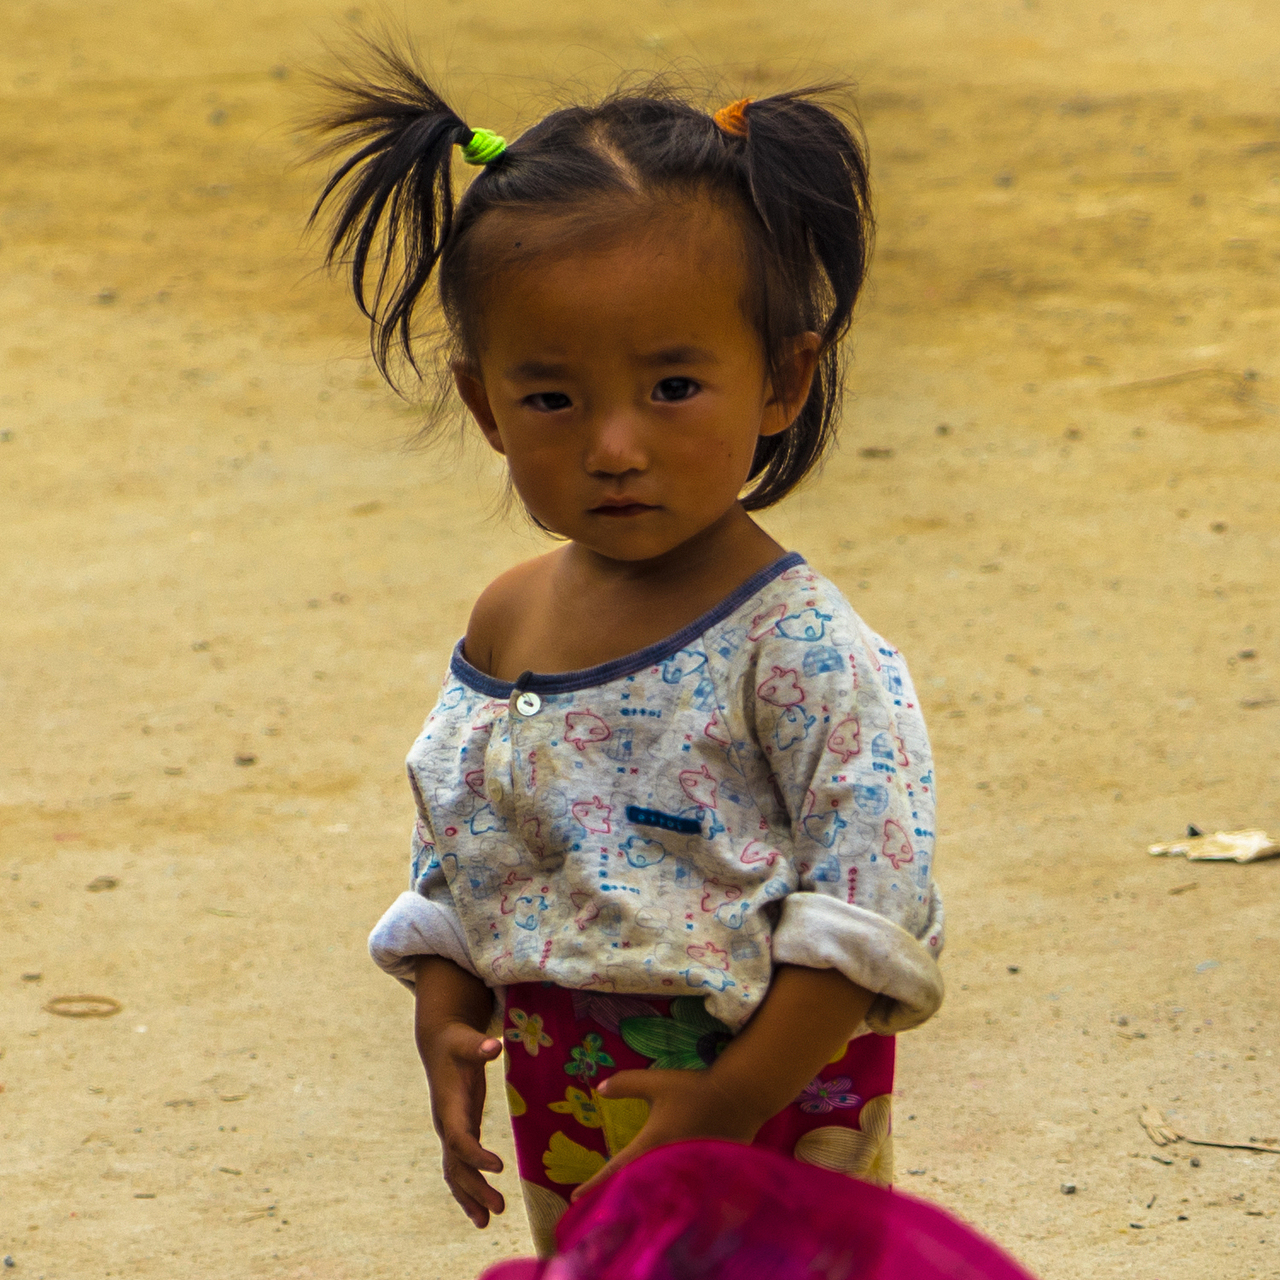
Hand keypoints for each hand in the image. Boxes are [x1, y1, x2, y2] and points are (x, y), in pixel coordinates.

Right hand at [413, 956, 503, 1227]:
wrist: (440, 1045)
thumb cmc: (457, 1042)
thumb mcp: (468, 1040)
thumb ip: (479, 1046)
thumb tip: (493, 1045)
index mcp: (449, 1106)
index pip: (459, 1138)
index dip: (476, 1154)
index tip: (499, 1167)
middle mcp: (446, 1124)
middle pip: (457, 1164)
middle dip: (476, 1187)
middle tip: (500, 1208)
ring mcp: (451, 1131)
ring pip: (456, 1172)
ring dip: (470, 1197)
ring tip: (488, 1221)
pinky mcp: (459, 1132)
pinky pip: (461, 1168)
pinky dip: (470, 1189)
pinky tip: (482, 1210)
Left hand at [570, 966, 875, 1202]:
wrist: (740, 1095)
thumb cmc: (694, 1088)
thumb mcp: (657, 1082)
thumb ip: (627, 1084)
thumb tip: (598, 1089)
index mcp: (652, 1143)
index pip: (617, 1169)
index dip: (594, 1185)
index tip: (575, 1198)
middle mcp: (667, 1162)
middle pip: (636, 1191)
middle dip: (616, 1204)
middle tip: (597, 1217)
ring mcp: (687, 1172)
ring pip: (659, 1198)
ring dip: (643, 1208)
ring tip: (625, 1218)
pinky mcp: (705, 1176)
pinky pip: (684, 1197)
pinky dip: (671, 1205)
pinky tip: (664, 1212)